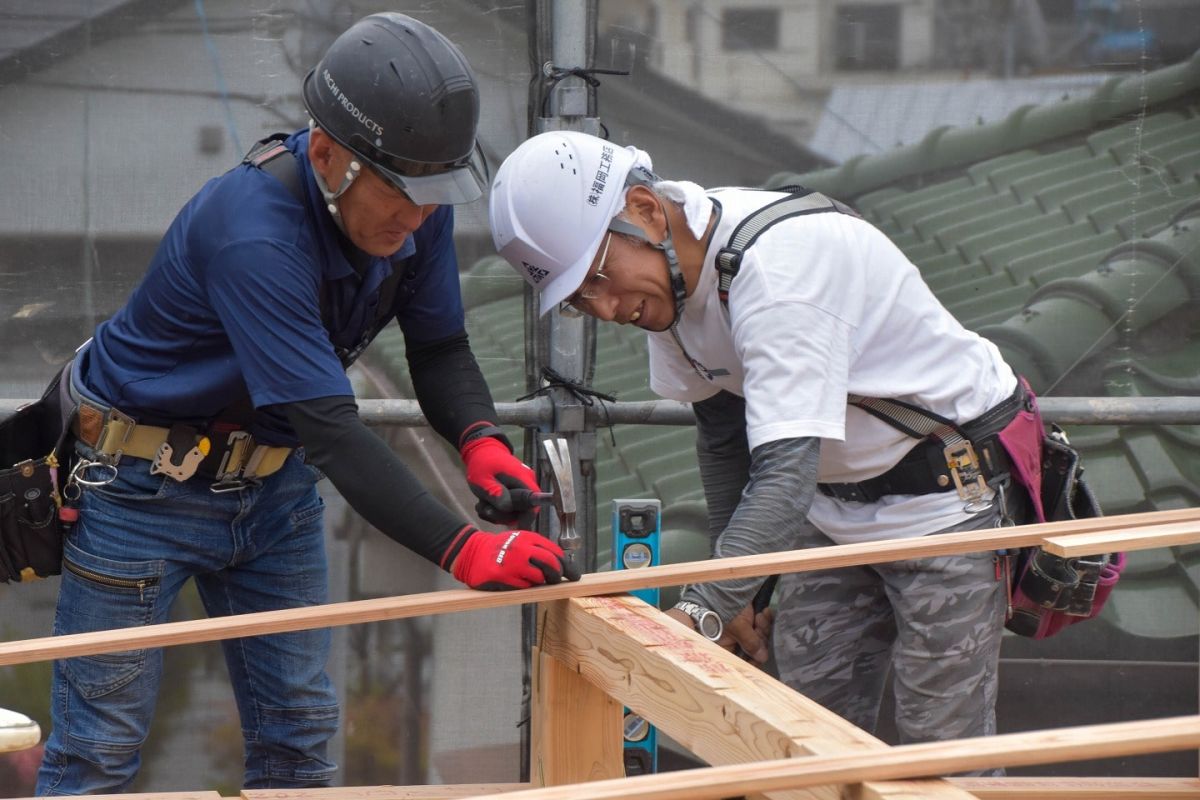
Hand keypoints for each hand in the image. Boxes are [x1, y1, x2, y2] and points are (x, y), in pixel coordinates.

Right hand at [450, 528, 580, 590]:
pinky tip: (519, 582)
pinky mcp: (505, 577)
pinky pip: (524, 587)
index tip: (573, 573)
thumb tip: (563, 565)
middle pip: (551, 564)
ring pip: (539, 577)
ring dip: (541, 582)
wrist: (474, 553)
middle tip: (559, 580)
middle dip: (558, 574)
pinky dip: (526, 587)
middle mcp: (523, 549)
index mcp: (529, 538)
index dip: (566, 564)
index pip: (555, 552)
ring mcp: (514, 564)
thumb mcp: (521, 541)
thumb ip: (539, 550)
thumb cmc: (502, 549)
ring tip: (534, 580)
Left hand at [461, 436, 540, 527]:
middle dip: (502, 515)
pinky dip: (495, 510)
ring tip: (481, 504)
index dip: (525, 519)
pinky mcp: (513, 494)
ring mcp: (520, 490)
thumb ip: (495, 493)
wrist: (481, 452)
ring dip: (495, 513)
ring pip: (512, 512)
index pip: (533, 506)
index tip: (508, 523)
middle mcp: (526, 486)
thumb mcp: (483, 480)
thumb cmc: (483, 464)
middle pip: (522, 512)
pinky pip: (507, 509)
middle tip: (485, 508)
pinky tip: (484, 503)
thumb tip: (507, 507)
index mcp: (523, 480)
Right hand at [724, 603, 773, 664]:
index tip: (762, 652)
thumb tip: (762, 658)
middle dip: (760, 637)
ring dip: (763, 627)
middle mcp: (733, 644)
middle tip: (759, 624)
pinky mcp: (746, 622)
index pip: (744, 664)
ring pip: (759, 638)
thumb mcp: (738, 627)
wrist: (717, 589)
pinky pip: (760, 627)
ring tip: (761, 615)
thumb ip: (751, 643)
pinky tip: (765, 612)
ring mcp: (740, 633)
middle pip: (754, 650)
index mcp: (726, 650)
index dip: (755, 660)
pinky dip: (764, 620)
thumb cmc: (722, 610)